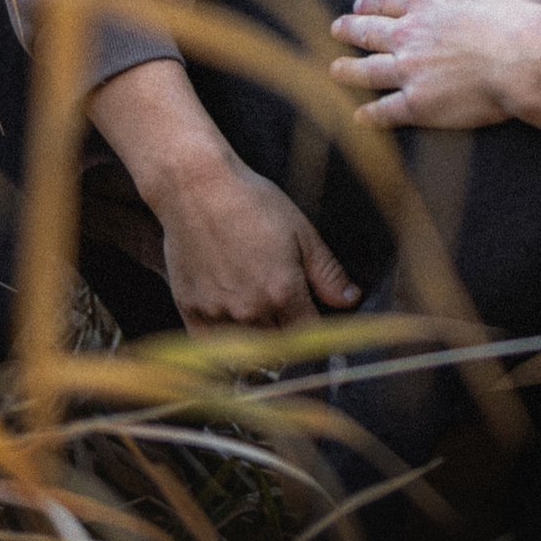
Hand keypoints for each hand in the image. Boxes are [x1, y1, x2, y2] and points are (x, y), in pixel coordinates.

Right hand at [154, 155, 361, 332]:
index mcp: (283, 293)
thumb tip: (350, 300)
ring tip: (261, 318)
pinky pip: (210, 346)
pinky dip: (223, 346)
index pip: (309, 336)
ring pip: (245, 352)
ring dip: (258, 342)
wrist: (196, 187)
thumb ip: (327, 273)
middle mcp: (250, 310)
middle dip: (288, 338)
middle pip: (278, 349)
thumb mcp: (301, 231)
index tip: (315, 323)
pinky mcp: (190, 309)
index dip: (316, 334)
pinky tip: (232, 327)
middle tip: (287, 317)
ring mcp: (218, 312)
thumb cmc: (251, 202)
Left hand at [329, 0, 540, 128]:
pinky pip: (387, 110)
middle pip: (370, 32)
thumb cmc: (518, 9)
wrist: (526, 57)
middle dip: (351, 31)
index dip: (372, 2)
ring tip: (335, 71)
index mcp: (426, 1)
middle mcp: (410, 34)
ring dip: (349, 71)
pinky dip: (371, 114)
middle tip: (336, 31)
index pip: (388, 0)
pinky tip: (360, 116)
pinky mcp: (420, 104)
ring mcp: (411, 71)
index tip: (359, 5)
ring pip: (370, 70)